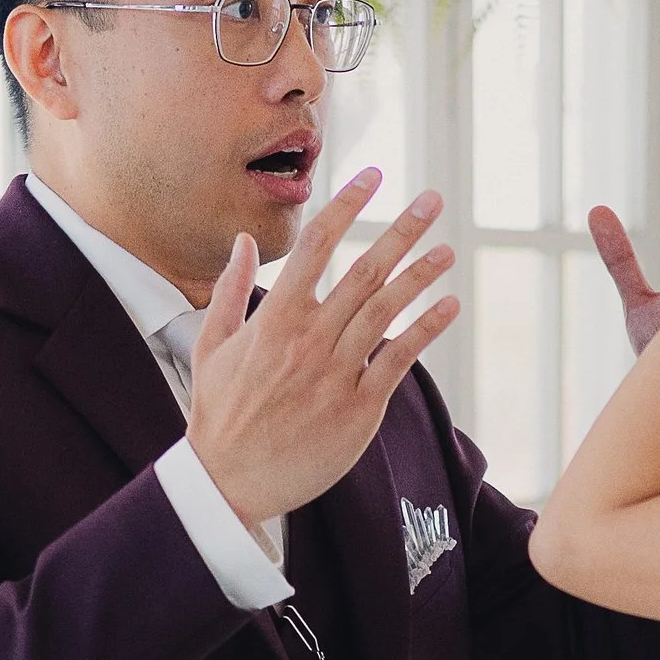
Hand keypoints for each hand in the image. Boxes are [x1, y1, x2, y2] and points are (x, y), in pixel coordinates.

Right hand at [184, 170, 458, 527]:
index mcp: (273, 318)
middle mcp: (308, 339)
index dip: (349, 205)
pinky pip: (398, 360)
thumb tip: (243, 241)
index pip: (318, 245)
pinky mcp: (357, 408)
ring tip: (447, 250)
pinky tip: (449, 307)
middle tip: (432, 201)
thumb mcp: (210, 345)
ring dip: (421, 275)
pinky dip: (425, 330)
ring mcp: (335, 373)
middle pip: (364, 270)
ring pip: (386, 310)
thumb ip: (231, 290)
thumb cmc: (219, 415)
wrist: (229, 482)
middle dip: (402, 231)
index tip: (373, 177)